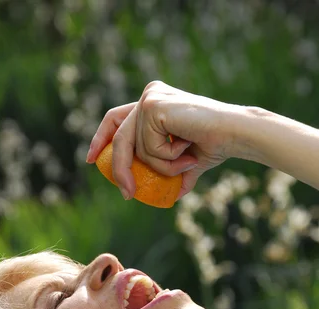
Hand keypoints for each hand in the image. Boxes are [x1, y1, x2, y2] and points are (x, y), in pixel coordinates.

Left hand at [87, 81, 242, 198]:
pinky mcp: (154, 106)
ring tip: (185, 161)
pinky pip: (149, 148)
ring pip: (138, 149)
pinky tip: (186, 147)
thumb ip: (172, 174)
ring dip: (161, 166)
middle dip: (119, 168)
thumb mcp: (186, 163)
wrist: (235, 134)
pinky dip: (168, 158)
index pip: (115, 119)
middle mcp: (148, 95)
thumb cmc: (215, 145)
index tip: (90, 159)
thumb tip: (169, 197)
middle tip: (126, 193)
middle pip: (120, 138)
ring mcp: (150, 98)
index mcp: (152, 102)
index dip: (100, 138)